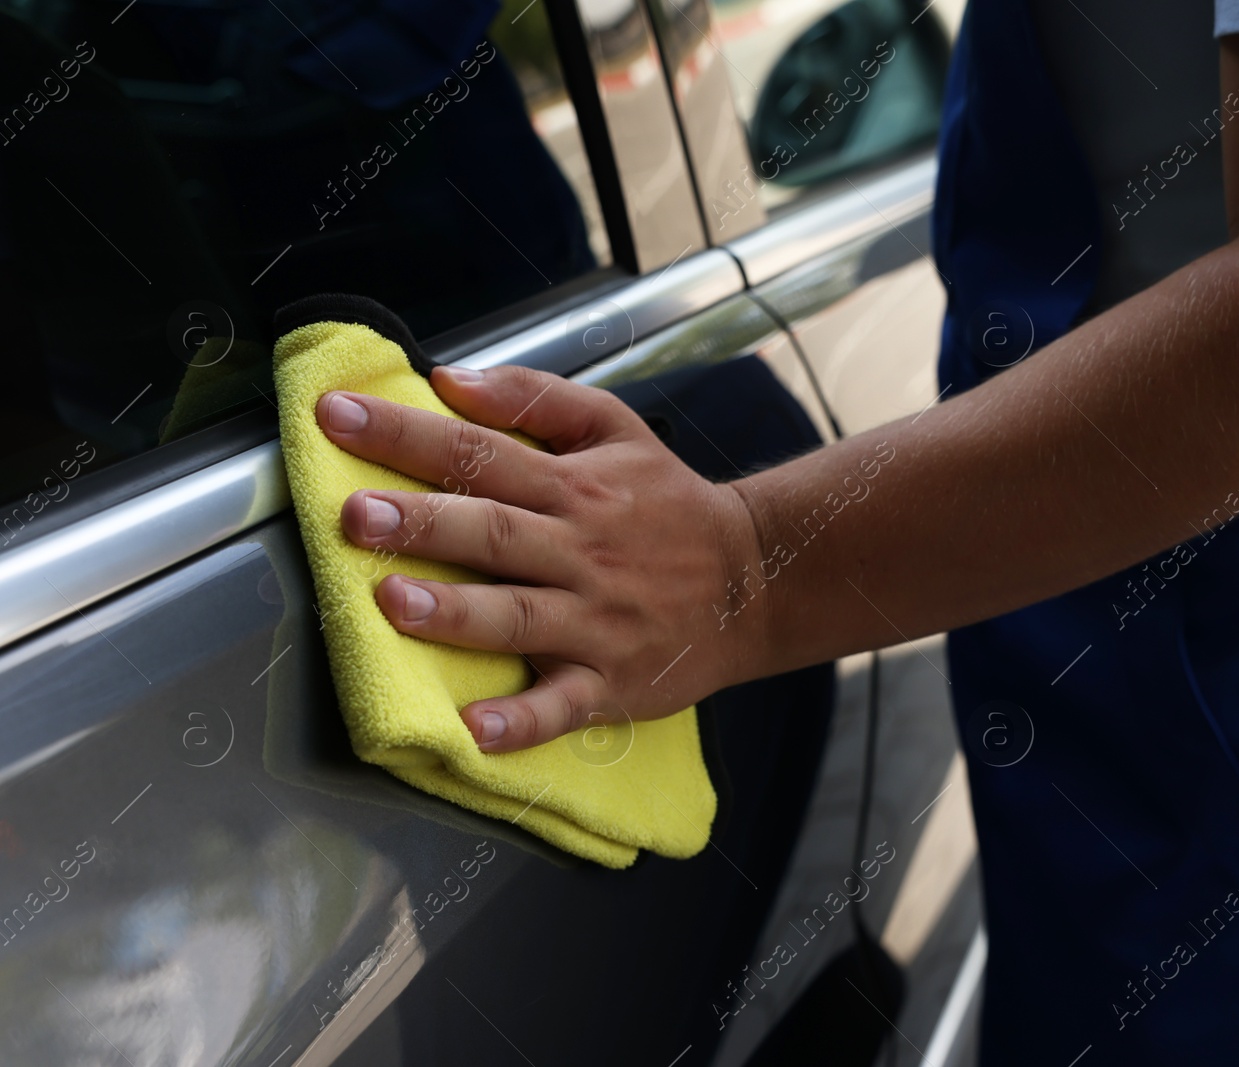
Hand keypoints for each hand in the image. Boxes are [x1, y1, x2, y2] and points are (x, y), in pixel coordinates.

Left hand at [316, 364, 764, 752]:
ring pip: (520, 616)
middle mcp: (582, 552)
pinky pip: (563, 705)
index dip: (407, 434)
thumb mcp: (618, 428)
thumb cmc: (670, 504)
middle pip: (495, 533)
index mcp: (576, 487)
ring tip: (394, 603)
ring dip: (456, 613)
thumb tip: (449, 379)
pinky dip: (522, 721)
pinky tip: (474, 730)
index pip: (481, 453)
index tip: (337, 416)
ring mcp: (597, 623)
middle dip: (424, 523)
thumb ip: (534, 398)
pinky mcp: (611, 683)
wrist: (756, 582)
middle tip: (354, 515)